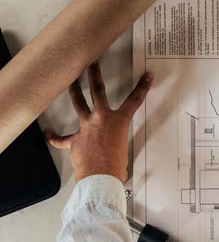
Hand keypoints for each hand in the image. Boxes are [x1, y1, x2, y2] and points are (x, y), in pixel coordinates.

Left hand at [46, 62, 152, 183]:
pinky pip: (61, 139)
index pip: (134, 101)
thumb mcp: (124, 150)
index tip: (146, 77)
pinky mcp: (74, 140)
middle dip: (95, 76)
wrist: (101, 177)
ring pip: (78, 104)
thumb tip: (113, 146)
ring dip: (74, 91)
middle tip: (93, 64)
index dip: (142, 88)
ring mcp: (86, 127)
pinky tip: (47, 133)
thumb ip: (117, 142)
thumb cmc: (116, 167)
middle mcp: (101, 119)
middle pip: (98, 91)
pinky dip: (54, 137)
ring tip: (72, 82)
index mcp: (119, 122)